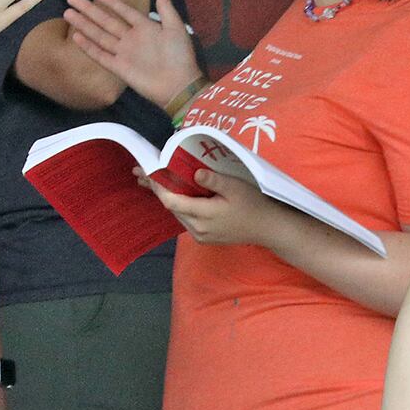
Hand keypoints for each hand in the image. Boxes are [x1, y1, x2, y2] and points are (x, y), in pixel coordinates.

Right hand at [65, 0, 199, 107]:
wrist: (179, 85)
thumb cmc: (180, 56)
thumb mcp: (176, 28)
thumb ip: (166, 9)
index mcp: (145, 28)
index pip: (124, 11)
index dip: (111, 2)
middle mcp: (131, 39)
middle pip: (105, 21)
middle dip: (89, 10)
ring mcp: (123, 53)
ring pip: (99, 35)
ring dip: (84, 24)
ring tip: (68, 13)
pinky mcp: (118, 68)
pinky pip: (100, 55)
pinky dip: (88, 47)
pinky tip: (76, 36)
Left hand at [144, 167, 290, 247]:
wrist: (268, 228)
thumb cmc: (254, 205)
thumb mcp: (236, 187)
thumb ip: (214, 180)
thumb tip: (194, 172)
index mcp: (204, 215)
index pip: (172, 201)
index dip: (158, 187)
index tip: (146, 172)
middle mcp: (198, 229)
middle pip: (172, 208)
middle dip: (157, 189)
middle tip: (141, 173)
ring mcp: (200, 235)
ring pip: (178, 214)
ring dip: (167, 197)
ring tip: (152, 181)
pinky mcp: (204, 237)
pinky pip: (187, 219)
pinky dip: (179, 205)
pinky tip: (175, 194)